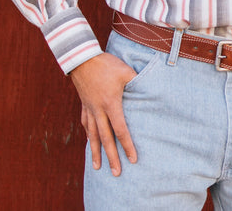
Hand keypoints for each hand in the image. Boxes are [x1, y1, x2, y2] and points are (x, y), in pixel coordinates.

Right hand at [69, 51, 137, 176]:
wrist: (81, 58)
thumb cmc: (105, 64)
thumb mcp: (125, 71)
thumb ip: (137, 81)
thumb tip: (150, 87)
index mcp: (111, 104)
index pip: (120, 130)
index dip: (127, 145)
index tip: (133, 159)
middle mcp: (99, 110)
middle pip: (106, 138)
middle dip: (112, 157)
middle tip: (116, 173)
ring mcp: (90, 108)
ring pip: (92, 135)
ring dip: (96, 152)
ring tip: (97, 168)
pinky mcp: (84, 104)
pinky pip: (86, 123)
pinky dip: (88, 135)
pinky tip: (89, 142)